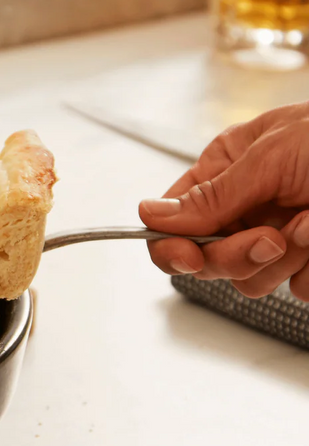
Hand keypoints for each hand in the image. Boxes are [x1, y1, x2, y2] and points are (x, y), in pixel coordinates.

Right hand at [139, 102, 308, 298]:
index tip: (187, 258)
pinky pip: (296, 288)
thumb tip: (150, 214)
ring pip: (249, 279)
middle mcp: (246, 205)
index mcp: (226, 169)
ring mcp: (278, 236)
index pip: (173, 219)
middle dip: (238, 252)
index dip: (171, 244)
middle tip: (274, 238)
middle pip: (205, 257)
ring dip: (284, 260)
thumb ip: (211, 196)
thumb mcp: (273, 157)